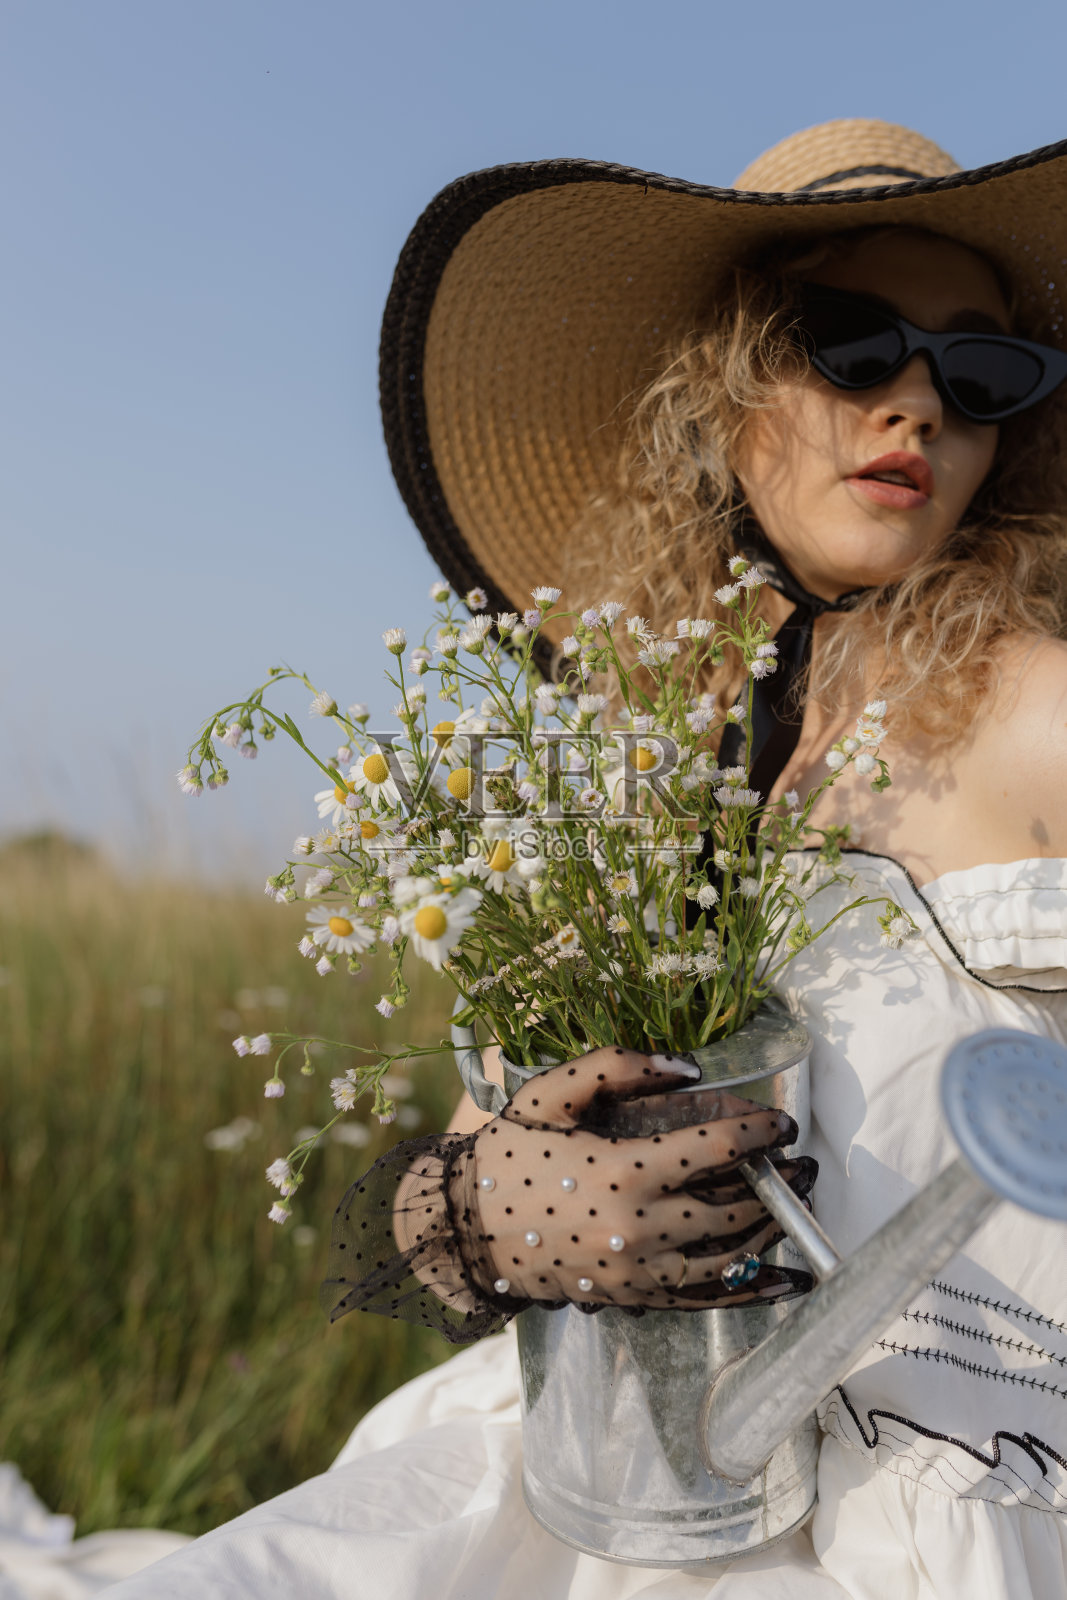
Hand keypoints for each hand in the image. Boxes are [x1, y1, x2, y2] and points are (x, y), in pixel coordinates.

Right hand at [469, 1046, 812, 1309]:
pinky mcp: (637, 1300)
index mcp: (622, 1172)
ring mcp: (640, 1273)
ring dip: (772, 1232)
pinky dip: (756, 1293)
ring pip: (730, 1258)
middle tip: (805, 1167)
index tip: (783, 1125)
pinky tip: (791, 1283)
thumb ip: (617, 1067)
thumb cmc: (511, 1154)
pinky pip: (709, 1301)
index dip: (758, 1133)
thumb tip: (690, 1069)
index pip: (714, 1148)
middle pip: (734, 1209)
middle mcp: (638, 1229)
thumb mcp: (550, 1095)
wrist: (467, 1231)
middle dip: (779, 1185)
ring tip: (798, 1205)